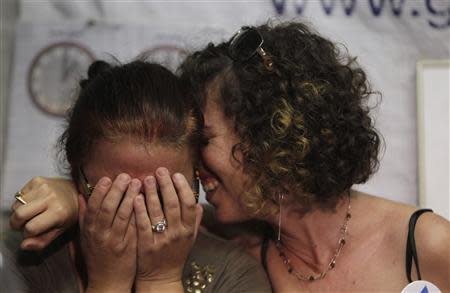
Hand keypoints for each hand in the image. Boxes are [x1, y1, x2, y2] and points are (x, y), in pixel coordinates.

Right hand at [9, 177, 78, 249]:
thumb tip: (24, 245)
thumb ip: (42, 241)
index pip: (30, 228)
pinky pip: (18, 195)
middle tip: (24, 225)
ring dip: (19, 213)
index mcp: (58, 212)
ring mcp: (43, 187)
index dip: (27, 234)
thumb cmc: (69, 211)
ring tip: (31, 213)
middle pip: (18, 215)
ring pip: (16, 205)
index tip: (32, 232)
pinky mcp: (37, 180)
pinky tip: (32, 203)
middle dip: (17, 224)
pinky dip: (21, 202)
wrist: (75, 191)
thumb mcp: (60, 230)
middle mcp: (50, 197)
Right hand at [79, 174, 137, 292]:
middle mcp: (100, 235)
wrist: (108, 281)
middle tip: (125, 176)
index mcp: (89, 230)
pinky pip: (134, 226)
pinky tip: (145, 200)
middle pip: (108, 208)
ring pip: (122, 216)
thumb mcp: (85, 237)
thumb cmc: (97, 256)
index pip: (93, 207)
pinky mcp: (129, 247)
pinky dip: (138, 212)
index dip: (100, 191)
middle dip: (116, 190)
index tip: (107, 178)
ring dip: (130, 197)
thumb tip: (81, 195)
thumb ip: (84, 216)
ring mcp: (115, 241)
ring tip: (138, 182)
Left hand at [133, 167, 202, 291]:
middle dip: (166, 185)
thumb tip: (199, 203)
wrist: (162, 279)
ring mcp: (161, 240)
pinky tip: (136, 197)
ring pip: (157, 212)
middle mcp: (177, 234)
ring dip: (152, 193)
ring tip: (147, 178)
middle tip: (160, 170)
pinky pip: (143, 224)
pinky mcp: (146, 246)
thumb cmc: (175, 255)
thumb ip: (195, 221)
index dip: (182, 187)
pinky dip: (140, 210)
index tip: (175, 174)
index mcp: (188, 230)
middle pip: (173, 204)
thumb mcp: (190, 239)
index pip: (188, 203)